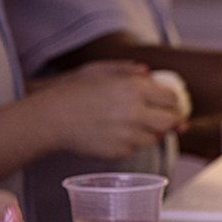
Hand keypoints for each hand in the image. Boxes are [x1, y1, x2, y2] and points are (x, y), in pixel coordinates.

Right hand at [30, 61, 183, 159]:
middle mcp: (135, 112)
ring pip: (155, 137)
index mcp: (133, 88)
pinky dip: (130, 143)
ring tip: (130, 124)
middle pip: (171, 121)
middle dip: (169, 119)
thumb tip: (149, 73)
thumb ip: (127, 70)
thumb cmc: (72, 91)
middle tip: (161, 118)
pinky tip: (114, 134)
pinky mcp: (120, 151)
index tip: (168, 104)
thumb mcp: (98, 71)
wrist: (49, 119)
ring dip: (150, 132)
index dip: (172, 102)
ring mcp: (128, 135)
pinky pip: (136, 149)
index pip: (172, 99)